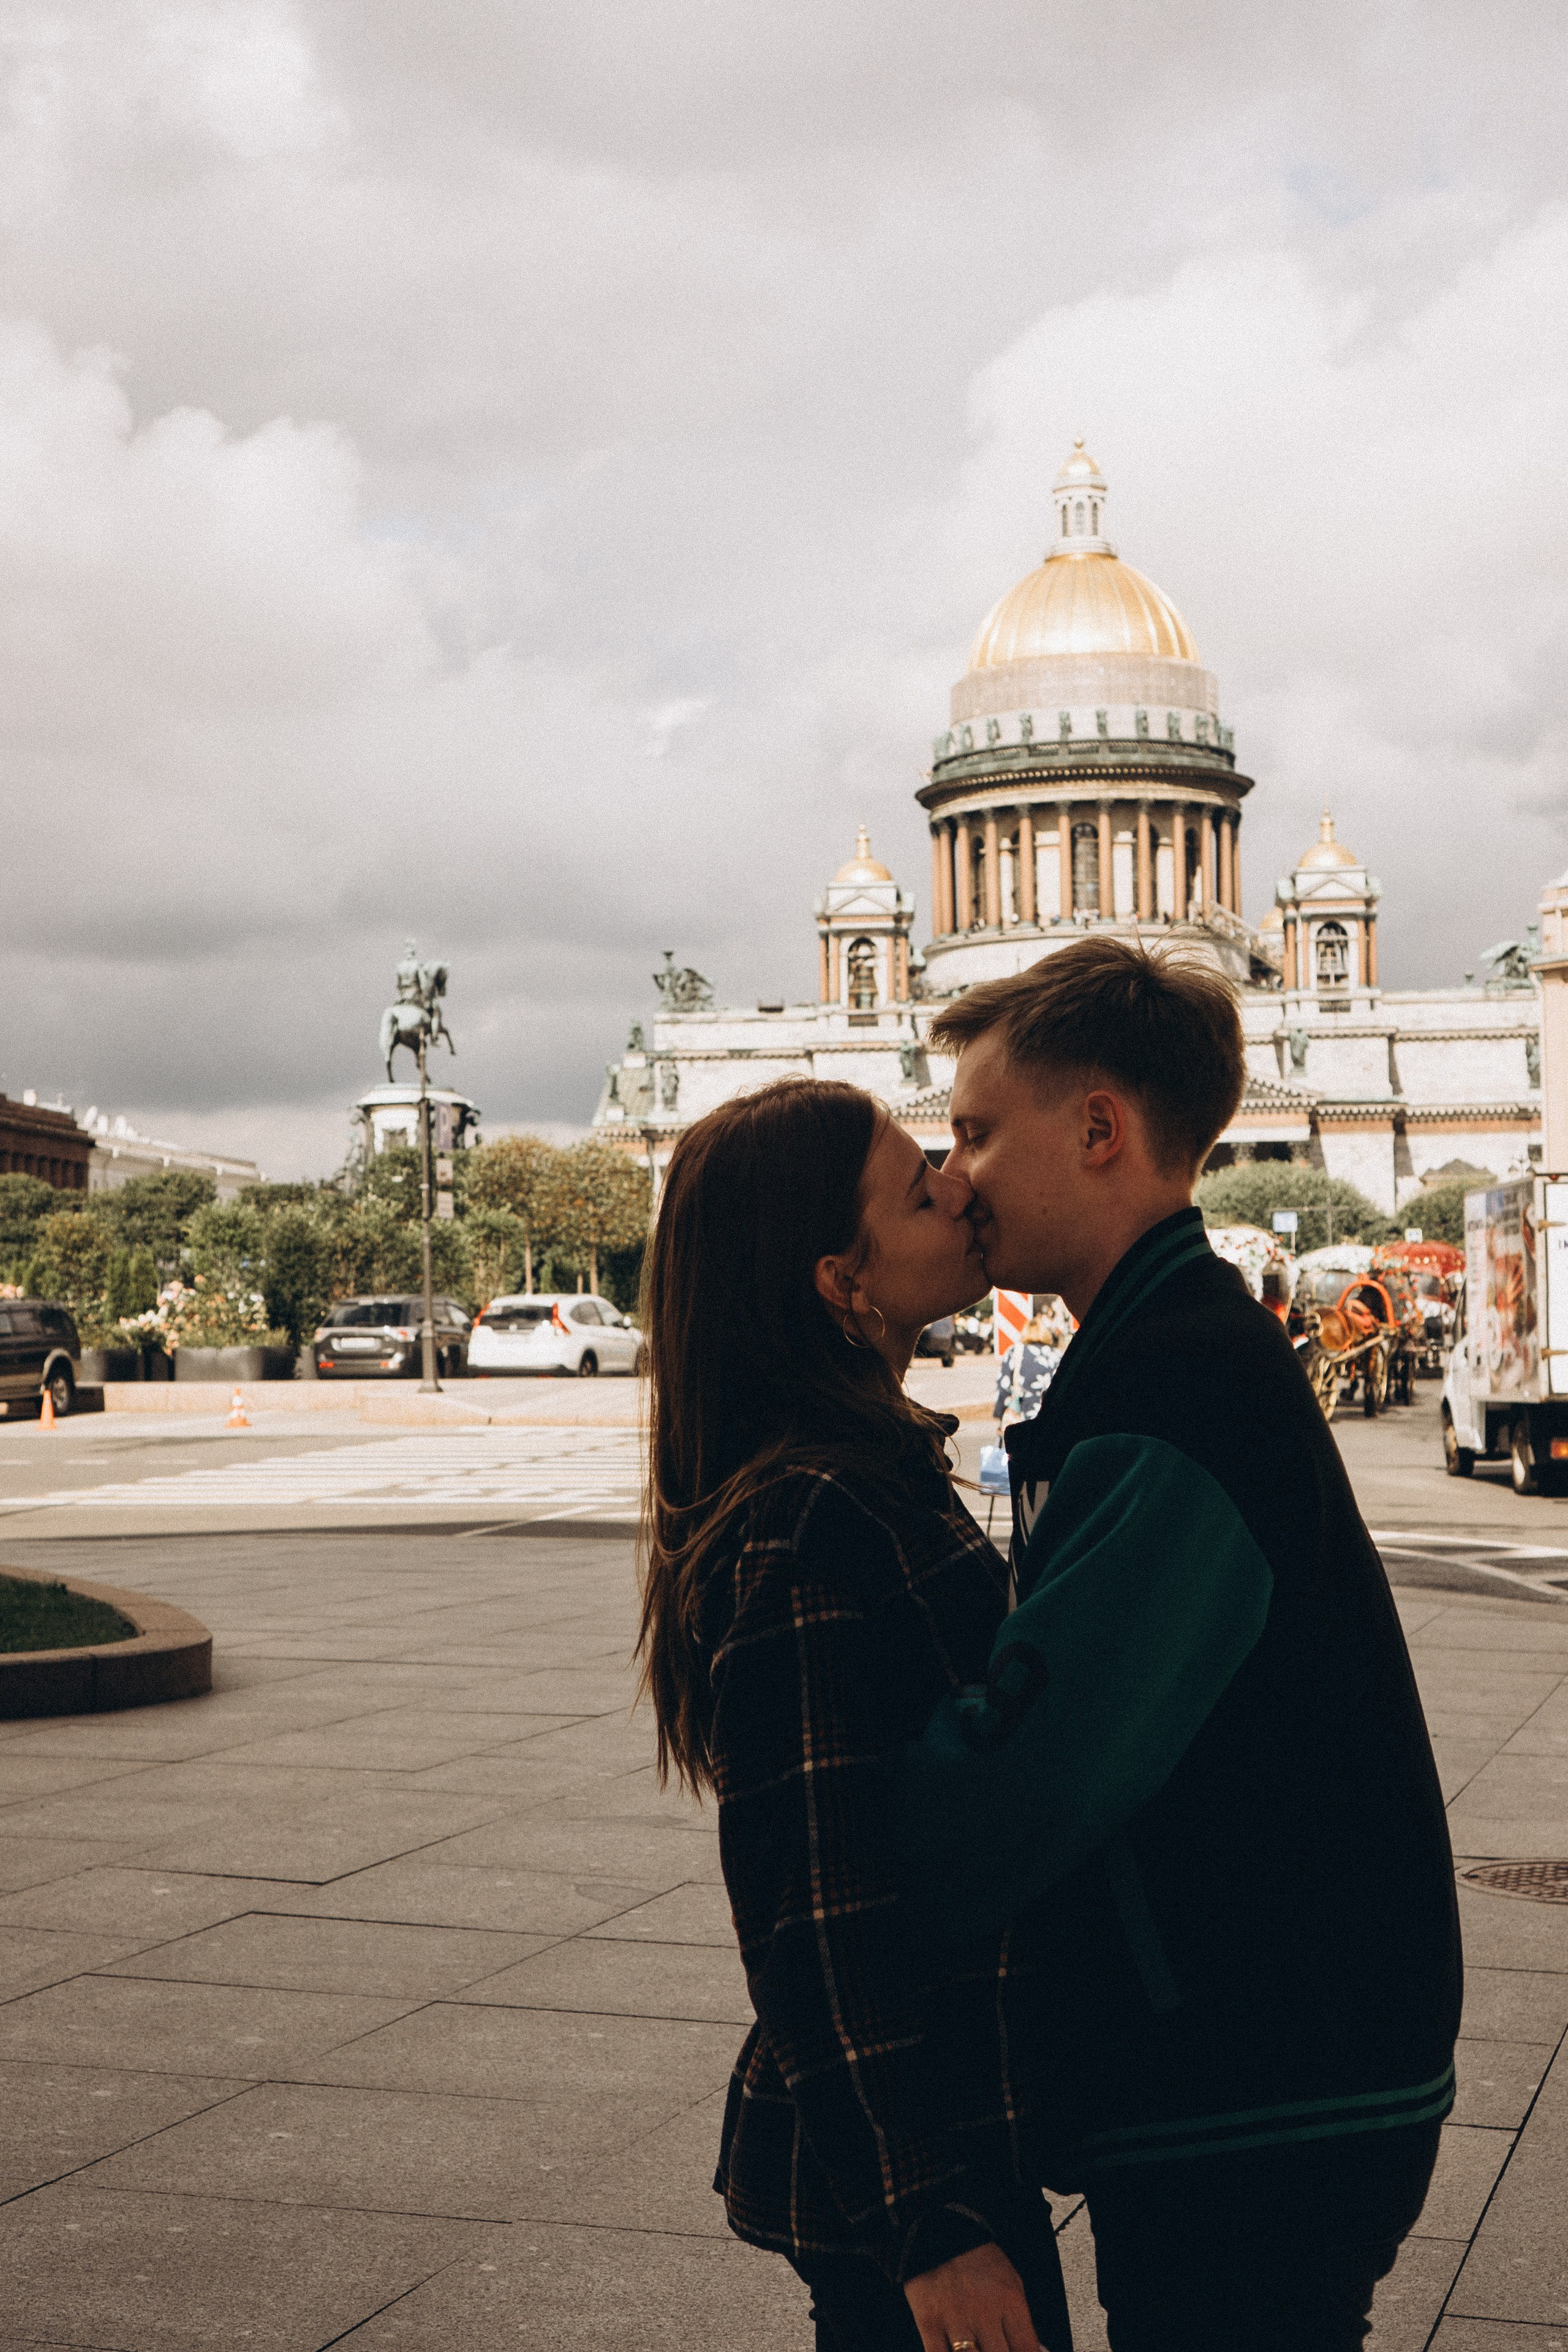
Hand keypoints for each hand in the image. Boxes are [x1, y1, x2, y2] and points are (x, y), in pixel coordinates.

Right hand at [904, 2241, 1039, 2351]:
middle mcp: (984, 2313)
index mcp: (1009, 2303)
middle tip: (996, 2350)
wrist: (940, 2231)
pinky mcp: (929, 2322)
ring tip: (980, 2351)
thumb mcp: (1012, 2284)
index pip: (1027, 2350)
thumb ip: (1024, 2323)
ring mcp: (955, 2319)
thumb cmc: (979, 2261)